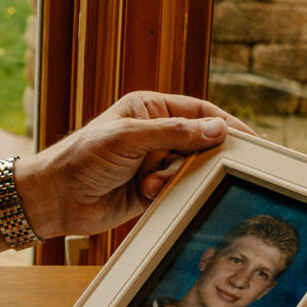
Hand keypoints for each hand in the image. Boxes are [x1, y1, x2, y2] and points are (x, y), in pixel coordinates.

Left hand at [17, 92, 252, 239]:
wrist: (55, 198)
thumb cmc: (83, 158)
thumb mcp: (129, 137)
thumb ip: (175, 132)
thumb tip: (217, 128)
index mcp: (150, 109)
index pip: (200, 111)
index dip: (225, 124)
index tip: (250, 140)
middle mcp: (155, 134)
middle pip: (200, 142)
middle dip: (201, 156)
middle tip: (215, 167)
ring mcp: (154, 162)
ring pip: (190, 169)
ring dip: (177, 177)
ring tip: (151, 181)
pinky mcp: (152, 190)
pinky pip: (178, 190)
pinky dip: (168, 193)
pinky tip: (147, 192)